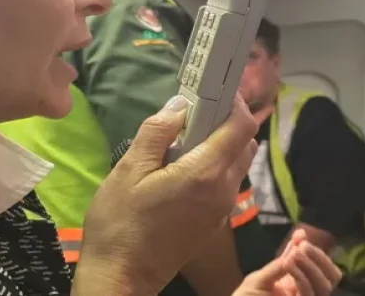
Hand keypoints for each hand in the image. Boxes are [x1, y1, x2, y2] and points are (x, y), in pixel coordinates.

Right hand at [73, 93, 258, 294]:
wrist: (121, 277)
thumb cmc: (120, 223)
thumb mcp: (129, 170)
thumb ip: (157, 132)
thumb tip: (180, 105)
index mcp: (206, 173)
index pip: (242, 125)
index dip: (234, 101)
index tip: (215, 87)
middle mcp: (223, 189)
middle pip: (244, 142)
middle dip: (227, 119)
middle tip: (196, 107)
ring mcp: (221, 208)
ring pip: (237, 162)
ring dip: (221, 142)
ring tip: (186, 134)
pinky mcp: (213, 220)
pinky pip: (226, 181)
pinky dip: (215, 162)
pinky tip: (182, 162)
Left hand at [233, 230, 341, 295]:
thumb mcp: (262, 276)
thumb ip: (280, 261)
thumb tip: (301, 235)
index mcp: (299, 284)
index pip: (322, 268)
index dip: (317, 251)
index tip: (302, 236)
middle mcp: (305, 294)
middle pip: (332, 277)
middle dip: (320, 258)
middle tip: (303, 246)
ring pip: (325, 286)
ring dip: (311, 266)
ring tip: (293, 255)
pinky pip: (308, 292)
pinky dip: (300, 276)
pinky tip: (288, 264)